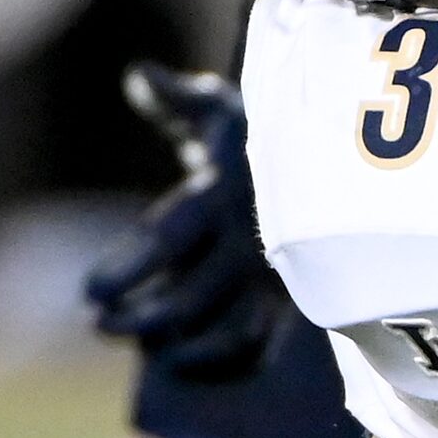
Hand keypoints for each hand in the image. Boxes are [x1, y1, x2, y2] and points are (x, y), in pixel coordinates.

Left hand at [85, 65, 284, 378]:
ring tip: (144, 342)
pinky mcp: (296, 300)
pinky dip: (223, 362)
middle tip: (101, 322)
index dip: (127, 268)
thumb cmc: (268, 135)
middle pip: (193, 297)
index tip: (89, 294)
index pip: (170, 235)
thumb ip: (180, 99)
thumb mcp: (228, 111)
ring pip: (230, 329)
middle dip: (144, 317)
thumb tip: (139, 74)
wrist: (347, 163)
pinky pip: (262, 346)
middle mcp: (251, 238)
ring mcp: (278, 275)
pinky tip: (184, 363)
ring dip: (178, 344)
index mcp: (225, 192)